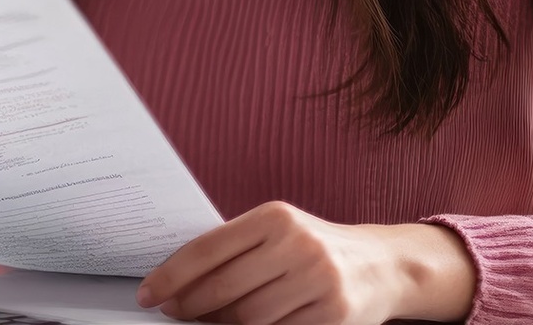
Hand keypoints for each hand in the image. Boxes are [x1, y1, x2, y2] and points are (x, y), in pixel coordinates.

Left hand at [136, 201, 474, 323]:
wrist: (384, 266)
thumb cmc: (317, 248)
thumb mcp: (278, 232)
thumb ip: (234, 249)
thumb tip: (175, 282)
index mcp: (276, 217)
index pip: (207, 249)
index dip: (170, 276)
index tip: (149, 293)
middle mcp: (299, 245)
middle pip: (224, 288)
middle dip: (189, 306)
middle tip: (172, 312)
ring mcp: (319, 281)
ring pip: (247, 318)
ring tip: (205, 322)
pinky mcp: (333, 314)